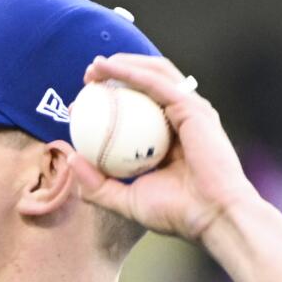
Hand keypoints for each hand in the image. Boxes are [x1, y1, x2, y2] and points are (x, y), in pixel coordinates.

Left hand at [66, 52, 260, 244]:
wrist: (211, 217)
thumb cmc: (175, 214)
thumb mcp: (126, 201)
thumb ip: (97, 185)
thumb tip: (71, 160)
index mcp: (169, 137)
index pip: (136, 109)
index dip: (108, 101)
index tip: (79, 107)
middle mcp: (181, 118)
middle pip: (146, 84)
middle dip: (115, 74)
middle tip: (86, 79)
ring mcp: (190, 110)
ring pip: (154, 74)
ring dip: (122, 64)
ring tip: (94, 67)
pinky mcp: (193, 107)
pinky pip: (156, 82)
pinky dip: (131, 71)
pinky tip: (108, 68)